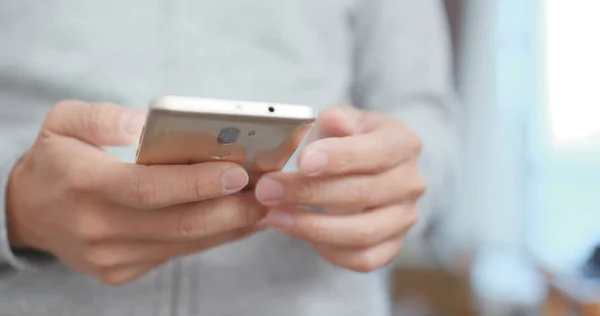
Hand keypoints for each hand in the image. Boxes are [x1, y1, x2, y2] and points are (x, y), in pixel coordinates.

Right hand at [7, 100, 266, 284]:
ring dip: (231, 225)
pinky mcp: (123, 270)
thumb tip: (146, 124)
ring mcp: (112, 256)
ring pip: (185, 242)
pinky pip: (178, 254)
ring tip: (266, 204)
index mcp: (84, 185)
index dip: (198, 182)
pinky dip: (213, 237)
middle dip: (231, 209)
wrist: (29, 213)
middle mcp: (98, 228)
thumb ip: (102, 117)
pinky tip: (239, 221)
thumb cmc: (56, 160)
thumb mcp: (63, 122)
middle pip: (178, 223)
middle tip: (270, 191)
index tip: (240, 171)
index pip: (149, 188)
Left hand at [255, 106, 424, 271]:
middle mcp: (411, 182)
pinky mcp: (393, 245)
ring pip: (362, 232)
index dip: (339, 158)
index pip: (376, 152)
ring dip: (312, 226)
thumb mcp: (338, 121)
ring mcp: (404, 218)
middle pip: (362, 193)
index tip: (302, 161)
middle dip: (309, 192)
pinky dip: (329, 250)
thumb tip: (332, 120)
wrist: (362, 167)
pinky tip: (299, 232)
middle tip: (268, 189)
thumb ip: (333, 121)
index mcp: (403, 143)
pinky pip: (363, 259)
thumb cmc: (347, 140)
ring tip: (274, 215)